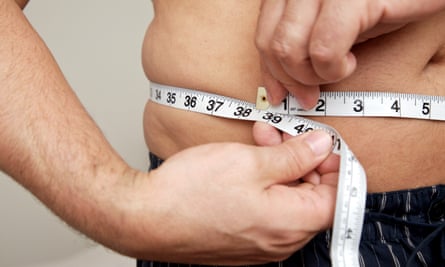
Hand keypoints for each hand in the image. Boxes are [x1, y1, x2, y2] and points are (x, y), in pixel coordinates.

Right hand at [124, 130, 337, 264]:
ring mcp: (260, 244)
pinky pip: (268, 211)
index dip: (334, 165)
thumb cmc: (191, 193)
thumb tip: (322, 146)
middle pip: (311, 197)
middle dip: (302, 159)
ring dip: (280, 168)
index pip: (336, 197)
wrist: (144, 218)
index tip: (322, 143)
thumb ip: (294, 156)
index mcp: (290, 224)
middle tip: (281, 133)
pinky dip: (265, 185)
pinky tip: (246, 163)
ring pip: (288, 201)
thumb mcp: (250, 162)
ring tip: (260, 139)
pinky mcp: (242, 239)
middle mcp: (280, 242)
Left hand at [255, 0, 444, 107]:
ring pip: (291, 49)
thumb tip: (278, 90)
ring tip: (337, 70)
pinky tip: (350, 63)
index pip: (262, 37)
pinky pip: (324, 49)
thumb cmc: (376, 5)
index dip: (270, 73)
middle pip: (273, 46)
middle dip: (291, 81)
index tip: (281, 97)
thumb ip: (299, 46)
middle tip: (310, 95)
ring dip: (313, 75)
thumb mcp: (328, 25)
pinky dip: (334, 69)